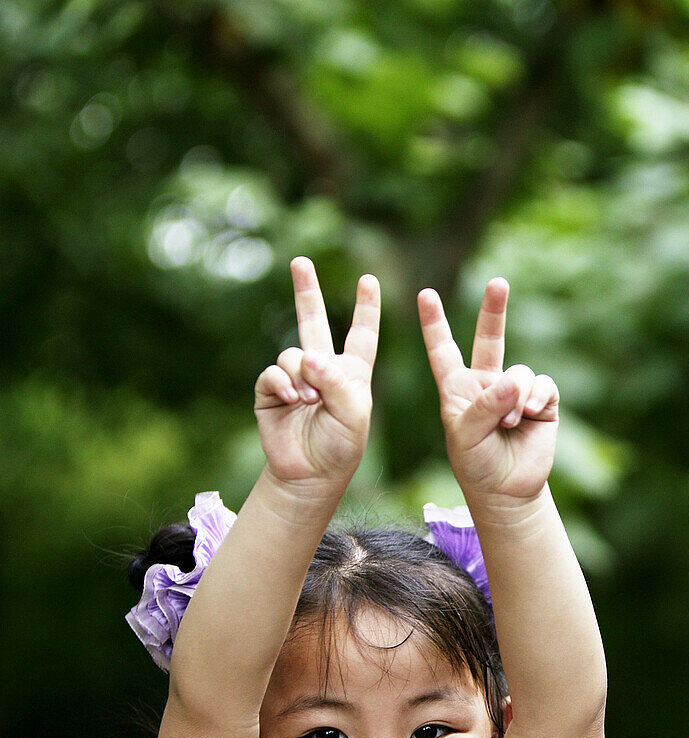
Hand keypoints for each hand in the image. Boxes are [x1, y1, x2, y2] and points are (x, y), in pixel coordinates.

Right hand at [255, 258, 379, 485]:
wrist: (309, 474)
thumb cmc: (340, 445)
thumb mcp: (353, 413)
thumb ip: (337, 382)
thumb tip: (307, 357)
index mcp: (351, 372)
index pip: (361, 334)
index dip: (366, 308)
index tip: (368, 280)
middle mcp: (322, 369)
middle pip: (312, 321)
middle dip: (306, 291)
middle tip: (300, 261)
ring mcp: (294, 378)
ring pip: (292, 354)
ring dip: (302, 375)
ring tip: (309, 401)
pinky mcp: (270, 391)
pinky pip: (273, 373)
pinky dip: (283, 384)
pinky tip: (292, 399)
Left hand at [417, 279, 558, 504]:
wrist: (507, 490)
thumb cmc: (476, 464)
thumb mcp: (467, 437)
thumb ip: (484, 407)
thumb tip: (513, 381)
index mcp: (457, 389)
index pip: (443, 351)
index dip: (435, 324)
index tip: (425, 295)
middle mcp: (486, 384)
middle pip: (489, 338)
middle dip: (494, 310)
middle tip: (498, 283)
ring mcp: (514, 391)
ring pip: (519, 371)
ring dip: (515, 396)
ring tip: (510, 421)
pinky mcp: (541, 401)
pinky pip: (542, 384)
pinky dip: (536, 396)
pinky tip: (530, 411)